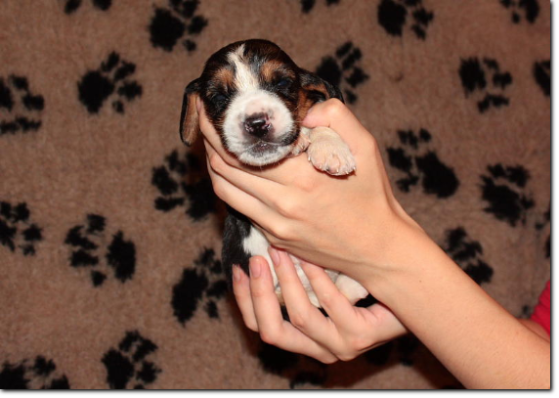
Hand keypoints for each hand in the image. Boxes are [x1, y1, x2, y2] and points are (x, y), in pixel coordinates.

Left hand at [200, 99, 424, 290]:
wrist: (377, 248)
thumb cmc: (372, 195)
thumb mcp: (365, 147)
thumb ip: (336, 117)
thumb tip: (302, 110)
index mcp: (302, 177)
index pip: (242, 147)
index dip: (217, 123)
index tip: (208, 103)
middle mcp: (282, 202)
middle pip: (224, 166)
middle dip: (209, 138)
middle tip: (206, 117)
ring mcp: (275, 224)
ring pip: (225, 189)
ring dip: (213, 163)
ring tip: (213, 142)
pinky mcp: (274, 237)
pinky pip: (239, 207)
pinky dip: (229, 186)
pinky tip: (232, 170)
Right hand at [233, 249, 406, 363]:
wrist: (409, 295)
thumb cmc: (360, 282)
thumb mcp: (320, 278)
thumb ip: (294, 271)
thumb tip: (262, 241)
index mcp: (304, 339)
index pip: (260, 326)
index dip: (244, 297)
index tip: (238, 266)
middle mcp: (317, 349)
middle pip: (271, 331)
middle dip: (260, 291)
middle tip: (257, 258)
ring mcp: (339, 346)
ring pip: (298, 317)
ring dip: (287, 279)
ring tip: (281, 250)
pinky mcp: (359, 337)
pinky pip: (329, 304)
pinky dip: (317, 278)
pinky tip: (312, 255)